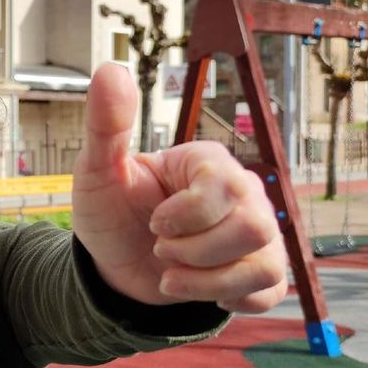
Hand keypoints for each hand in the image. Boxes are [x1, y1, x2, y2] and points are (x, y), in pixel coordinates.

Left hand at [70, 63, 286, 312]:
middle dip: (194, 251)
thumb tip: (111, 70)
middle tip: (160, 248)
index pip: (226, 188)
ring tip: (171, 272)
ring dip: (203, 280)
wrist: (113, 265)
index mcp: (209, 164)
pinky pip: (270, 291)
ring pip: (263, 263)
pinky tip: (199, 289)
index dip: (186, 216)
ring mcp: (256, 234)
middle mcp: (243, 194)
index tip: (154, 223)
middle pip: (253, 227)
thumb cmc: (110, 212)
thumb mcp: (97, 171)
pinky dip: (228, 297)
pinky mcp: (258, 272)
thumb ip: (106, 124)